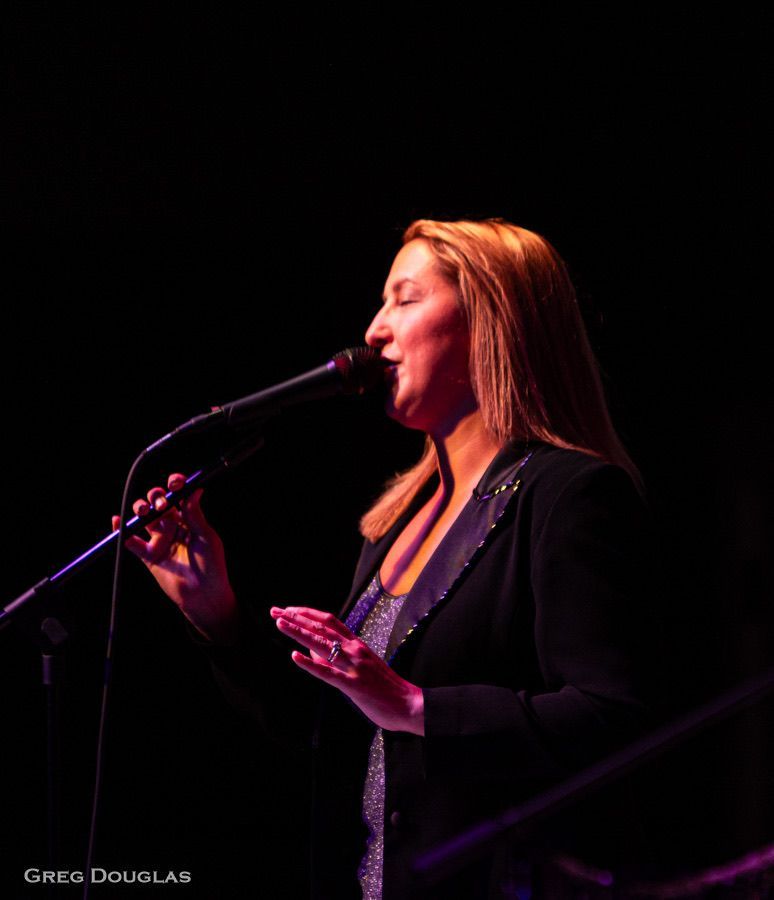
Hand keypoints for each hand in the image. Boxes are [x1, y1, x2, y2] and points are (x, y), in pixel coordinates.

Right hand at [113, 473, 237, 642]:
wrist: (202, 595)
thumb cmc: (211, 566)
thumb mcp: (206, 537)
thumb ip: (195, 514)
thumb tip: (195, 489)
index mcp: (190, 519)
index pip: (179, 496)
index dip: (175, 485)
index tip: (174, 481)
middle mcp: (173, 527)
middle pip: (159, 503)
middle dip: (156, 497)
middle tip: (161, 504)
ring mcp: (160, 540)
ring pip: (144, 518)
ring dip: (140, 509)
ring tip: (143, 511)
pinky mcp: (148, 555)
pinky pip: (131, 541)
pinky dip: (122, 530)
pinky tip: (117, 520)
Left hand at [270, 606, 424, 734]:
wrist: (410, 704)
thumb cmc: (386, 687)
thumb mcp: (364, 665)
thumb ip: (341, 657)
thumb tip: (314, 651)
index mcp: (358, 643)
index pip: (329, 620)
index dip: (307, 613)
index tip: (289, 609)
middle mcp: (355, 649)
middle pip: (321, 627)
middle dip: (296, 618)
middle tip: (275, 611)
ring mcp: (354, 666)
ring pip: (322, 644)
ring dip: (298, 632)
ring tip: (280, 624)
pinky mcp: (353, 685)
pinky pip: (328, 673)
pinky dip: (310, 664)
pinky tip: (295, 657)